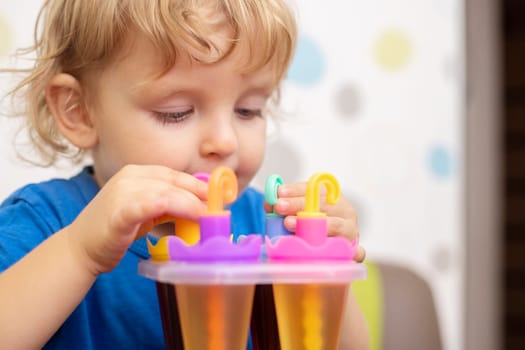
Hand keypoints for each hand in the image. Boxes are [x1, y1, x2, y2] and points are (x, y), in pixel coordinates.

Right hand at [67, 165, 207, 274]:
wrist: (79, 249)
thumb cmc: (114, 230)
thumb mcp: (147, 211)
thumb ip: (169, 205)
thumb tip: (202, 207)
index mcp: (138, 173)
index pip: (176, 175)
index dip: (201, 186)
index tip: (221, 197)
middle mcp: (131, 177)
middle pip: (176, 181)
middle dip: (201, 194)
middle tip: (221, 208)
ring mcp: (123, 191)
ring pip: (168, 191)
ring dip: (194, 203)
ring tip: (211, 216)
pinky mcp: (120, 211)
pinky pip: (153, 204)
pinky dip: (177, 209)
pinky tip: (193, 217)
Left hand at [266, 182, 365, 261]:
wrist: (335, 250)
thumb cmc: (315, 228)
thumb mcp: (301, 213)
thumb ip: (285, 207)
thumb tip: (269, 204)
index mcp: (332, 196)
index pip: (314, 188)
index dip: (296, 189)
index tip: (279, 192)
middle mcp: (345, 210)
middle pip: (322, 204)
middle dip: (299, 204)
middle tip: (280, 206)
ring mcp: (351, 230)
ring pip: (334, 225)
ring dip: (313, 224)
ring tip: (289, 224)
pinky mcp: (354, 249)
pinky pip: (350, 249)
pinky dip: (338, 247)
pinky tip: (325, 249)